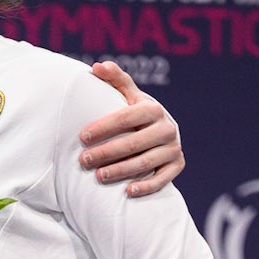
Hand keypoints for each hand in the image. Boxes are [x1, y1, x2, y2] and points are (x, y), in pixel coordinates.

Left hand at [79, 61, 183, 195]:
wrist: (162, 134)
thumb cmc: (137, 114)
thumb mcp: (128, 95)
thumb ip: (115, 79)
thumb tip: (97, 67)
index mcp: (152, 109)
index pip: (125, 118)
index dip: (103, 127)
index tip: (82, 137)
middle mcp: (166, 128)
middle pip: (133, 143)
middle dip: (106, 152)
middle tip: (83, 161)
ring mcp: (173, 148)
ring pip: (145, 162)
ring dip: (120, 171)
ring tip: (98, 176)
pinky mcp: (177, 166)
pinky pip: (162, 179)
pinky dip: (146, 186)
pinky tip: (127, 192)